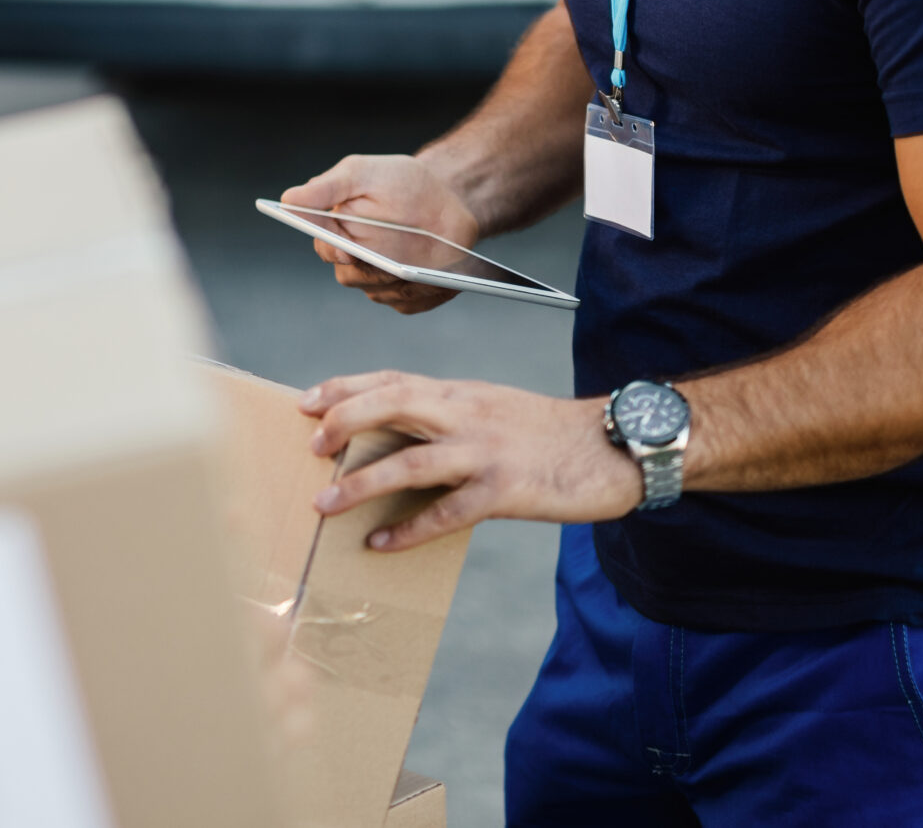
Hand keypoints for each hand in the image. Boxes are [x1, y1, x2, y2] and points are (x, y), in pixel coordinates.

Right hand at [281, 154, 478, 313]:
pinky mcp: (406, 294)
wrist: (447, 196)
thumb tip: (288, 199)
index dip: (333, 250)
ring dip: (399, 281)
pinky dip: (423, 293)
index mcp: (335, 229)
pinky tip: (439, 280)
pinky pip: (409, 303)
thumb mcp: (362, 173)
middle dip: (371, 270)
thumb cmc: (400, 181)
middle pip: (350, 276)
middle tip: (392, 265)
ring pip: (379, 293)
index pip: (325, 246)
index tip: (346, 250)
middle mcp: (352, 259)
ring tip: (423, 272)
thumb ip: (327, 188)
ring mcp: (379, 279)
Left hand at [299, 371, 643, 550]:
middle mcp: (466, 414)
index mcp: (460, 393)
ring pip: (411, 461)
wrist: (616, 446)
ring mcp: (486, 452)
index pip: (391, 379)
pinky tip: (380, 543)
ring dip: (362, 483)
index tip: (307, 401)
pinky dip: (409, 528)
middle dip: (344, 421)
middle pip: (392, 404)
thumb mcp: (492, 408)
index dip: (345, 388)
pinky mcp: (506, 491)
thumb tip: (397, 435)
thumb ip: (448, 415)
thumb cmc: (548, 432)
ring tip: (325, 503)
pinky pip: (448, 512)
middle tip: (311, 445)